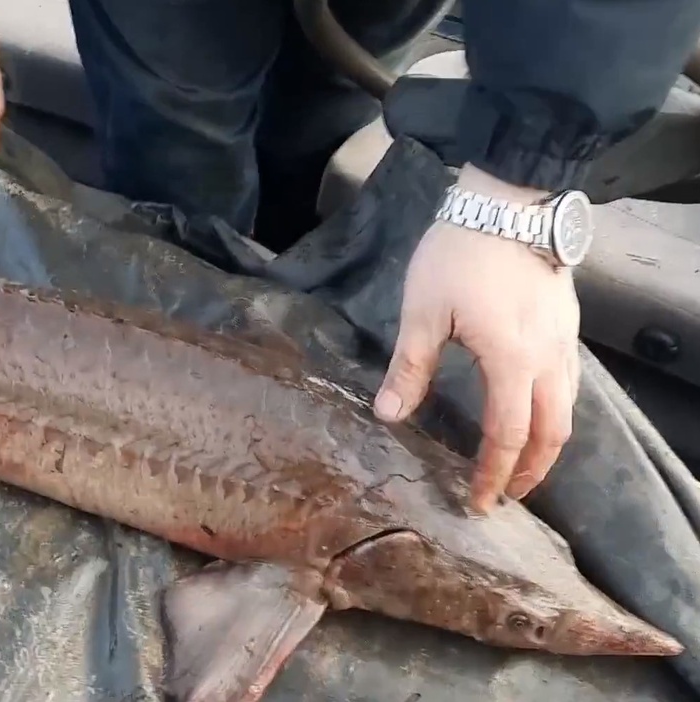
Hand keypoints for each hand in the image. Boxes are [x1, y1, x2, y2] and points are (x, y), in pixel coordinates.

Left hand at [373, 165, 582, 512]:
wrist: (508, 199)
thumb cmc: (461, 253)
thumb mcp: (423, 312)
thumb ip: (409, 367)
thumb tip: (389, 414)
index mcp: (512, 362)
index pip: (507, 436)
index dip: (493, 474)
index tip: (479, 502)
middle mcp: (549, 359)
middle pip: (553, 434)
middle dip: (530, 471)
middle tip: (506, 495)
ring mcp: (565, 341)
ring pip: (568, 409)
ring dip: (547, 444)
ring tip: (520, 463)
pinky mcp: (567, 323)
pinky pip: (570, 382)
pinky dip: (555, 411)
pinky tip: (534, 409)